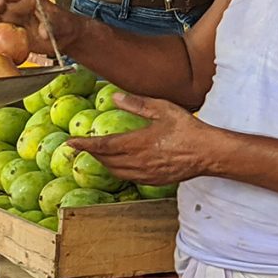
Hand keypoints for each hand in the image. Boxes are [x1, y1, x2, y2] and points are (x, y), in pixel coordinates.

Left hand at [69, 93, 214, 184]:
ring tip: (98, 154)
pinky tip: (120, 164)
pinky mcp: (153, 180)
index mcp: (137, 143)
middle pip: (106, 160)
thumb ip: (137, 104)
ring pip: (115, 171)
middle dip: (92, 153)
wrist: (208, 152)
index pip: (103, 146)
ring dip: (104, 163)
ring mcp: (145, 174)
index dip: (84, 144)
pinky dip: (118, 170)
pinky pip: (128, 177)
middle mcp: (137, 161)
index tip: (70, 142)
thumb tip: (115, 97)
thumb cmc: (187, 129)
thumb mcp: (162, 109)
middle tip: (82, 146)